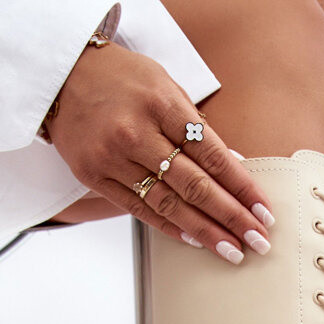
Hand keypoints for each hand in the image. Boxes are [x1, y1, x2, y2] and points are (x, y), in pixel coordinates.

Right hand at [44, 41, 273, 263]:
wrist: (59, 73)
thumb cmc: (123, 79)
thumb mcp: (165, 86)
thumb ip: (196, 127)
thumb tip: (234, 167)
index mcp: (161, 104)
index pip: (212, 155)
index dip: (242, 187)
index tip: (265, 211)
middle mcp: (137, 132)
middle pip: (195, 186)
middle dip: (232, 217)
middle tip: (258, 241)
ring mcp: (112, 157)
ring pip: (168, 204)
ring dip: (206, 232)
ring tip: (233, 251)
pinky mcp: (93, 175)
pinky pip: (138, 209)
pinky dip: (170, 227)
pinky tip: (195, 240)